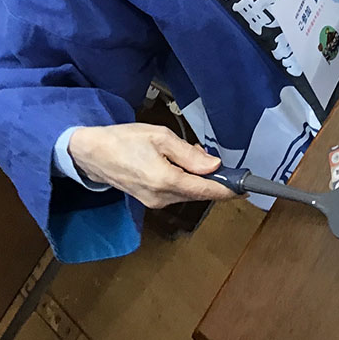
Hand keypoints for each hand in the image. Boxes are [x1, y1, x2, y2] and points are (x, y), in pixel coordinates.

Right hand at [67, 123, 237, 207]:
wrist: (92, 154)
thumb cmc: (125, 140)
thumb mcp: (161, 138)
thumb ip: (189, 155)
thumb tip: (215, 165)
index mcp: (166, 181)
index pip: (206, 191)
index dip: (228, 190)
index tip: (246, 188)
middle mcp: (161, 197)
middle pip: (199, 194)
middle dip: (213, 179)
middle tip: (213, 158)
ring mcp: (154, 202)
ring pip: (188, 193)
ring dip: (198, 178)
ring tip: (190, 153)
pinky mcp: (150, 200)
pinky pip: (176, 192)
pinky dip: (185, 180)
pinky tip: (180, 163)